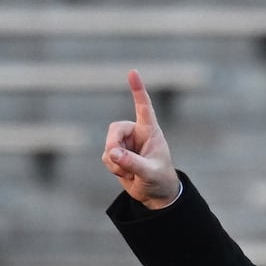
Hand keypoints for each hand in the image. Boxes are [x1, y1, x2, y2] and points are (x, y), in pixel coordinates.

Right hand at [102, 69, 178, 208]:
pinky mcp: (116, 152)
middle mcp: (136, 133)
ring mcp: (125, 143)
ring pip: (108, 145)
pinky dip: (113, 168)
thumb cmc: (159, 180)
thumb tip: (113, 153)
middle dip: (114, 146)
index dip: (138, 90)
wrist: (155, 193)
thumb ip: (133, 163)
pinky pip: (106, 156)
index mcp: (151, 132)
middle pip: (114, 129)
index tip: (133, 72)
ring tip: (131, 172)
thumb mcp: (149, 173)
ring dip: (115, 162)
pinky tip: (126, 174)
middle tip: (121, 161)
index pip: (144, 108)